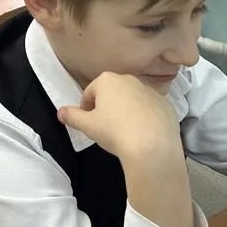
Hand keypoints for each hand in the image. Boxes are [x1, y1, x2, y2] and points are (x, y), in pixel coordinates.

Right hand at [57, 72, 180, 162]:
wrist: (153, 146)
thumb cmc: (114, 131)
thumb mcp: (87, 126)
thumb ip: (72, 116)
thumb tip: (60, 112)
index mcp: (107, 80)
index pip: (90, 92)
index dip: (86, 108)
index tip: (88, 123)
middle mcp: (130, 79)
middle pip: (112, 92)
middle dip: (107, 107)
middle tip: (105, 127)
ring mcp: (150, 91)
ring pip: (132, 100)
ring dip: (127, 111)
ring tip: (125, 132)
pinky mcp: (166, 104)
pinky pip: (150, 109)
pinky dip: (145, 118)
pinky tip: (143, 134)